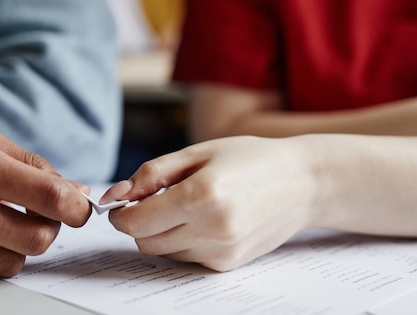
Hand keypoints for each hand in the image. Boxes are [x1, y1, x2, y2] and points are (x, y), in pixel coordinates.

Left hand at [102, 136, 320, 271]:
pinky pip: (186, 257)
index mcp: (201, 195)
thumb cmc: (249, 159)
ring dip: (161, 232)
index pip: (136, 222)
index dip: (120, 215)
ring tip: (186, 205)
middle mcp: (212, 229)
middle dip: (139, 223)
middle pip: (145, 242)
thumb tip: (115, 195)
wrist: (302, 183)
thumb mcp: (197, 152)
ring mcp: (222, 251)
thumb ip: (151, 173)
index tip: (121, 204)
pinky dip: (183, 240)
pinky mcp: (229, 264)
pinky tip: (204, 219)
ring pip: (164, 252)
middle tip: (154, 199)